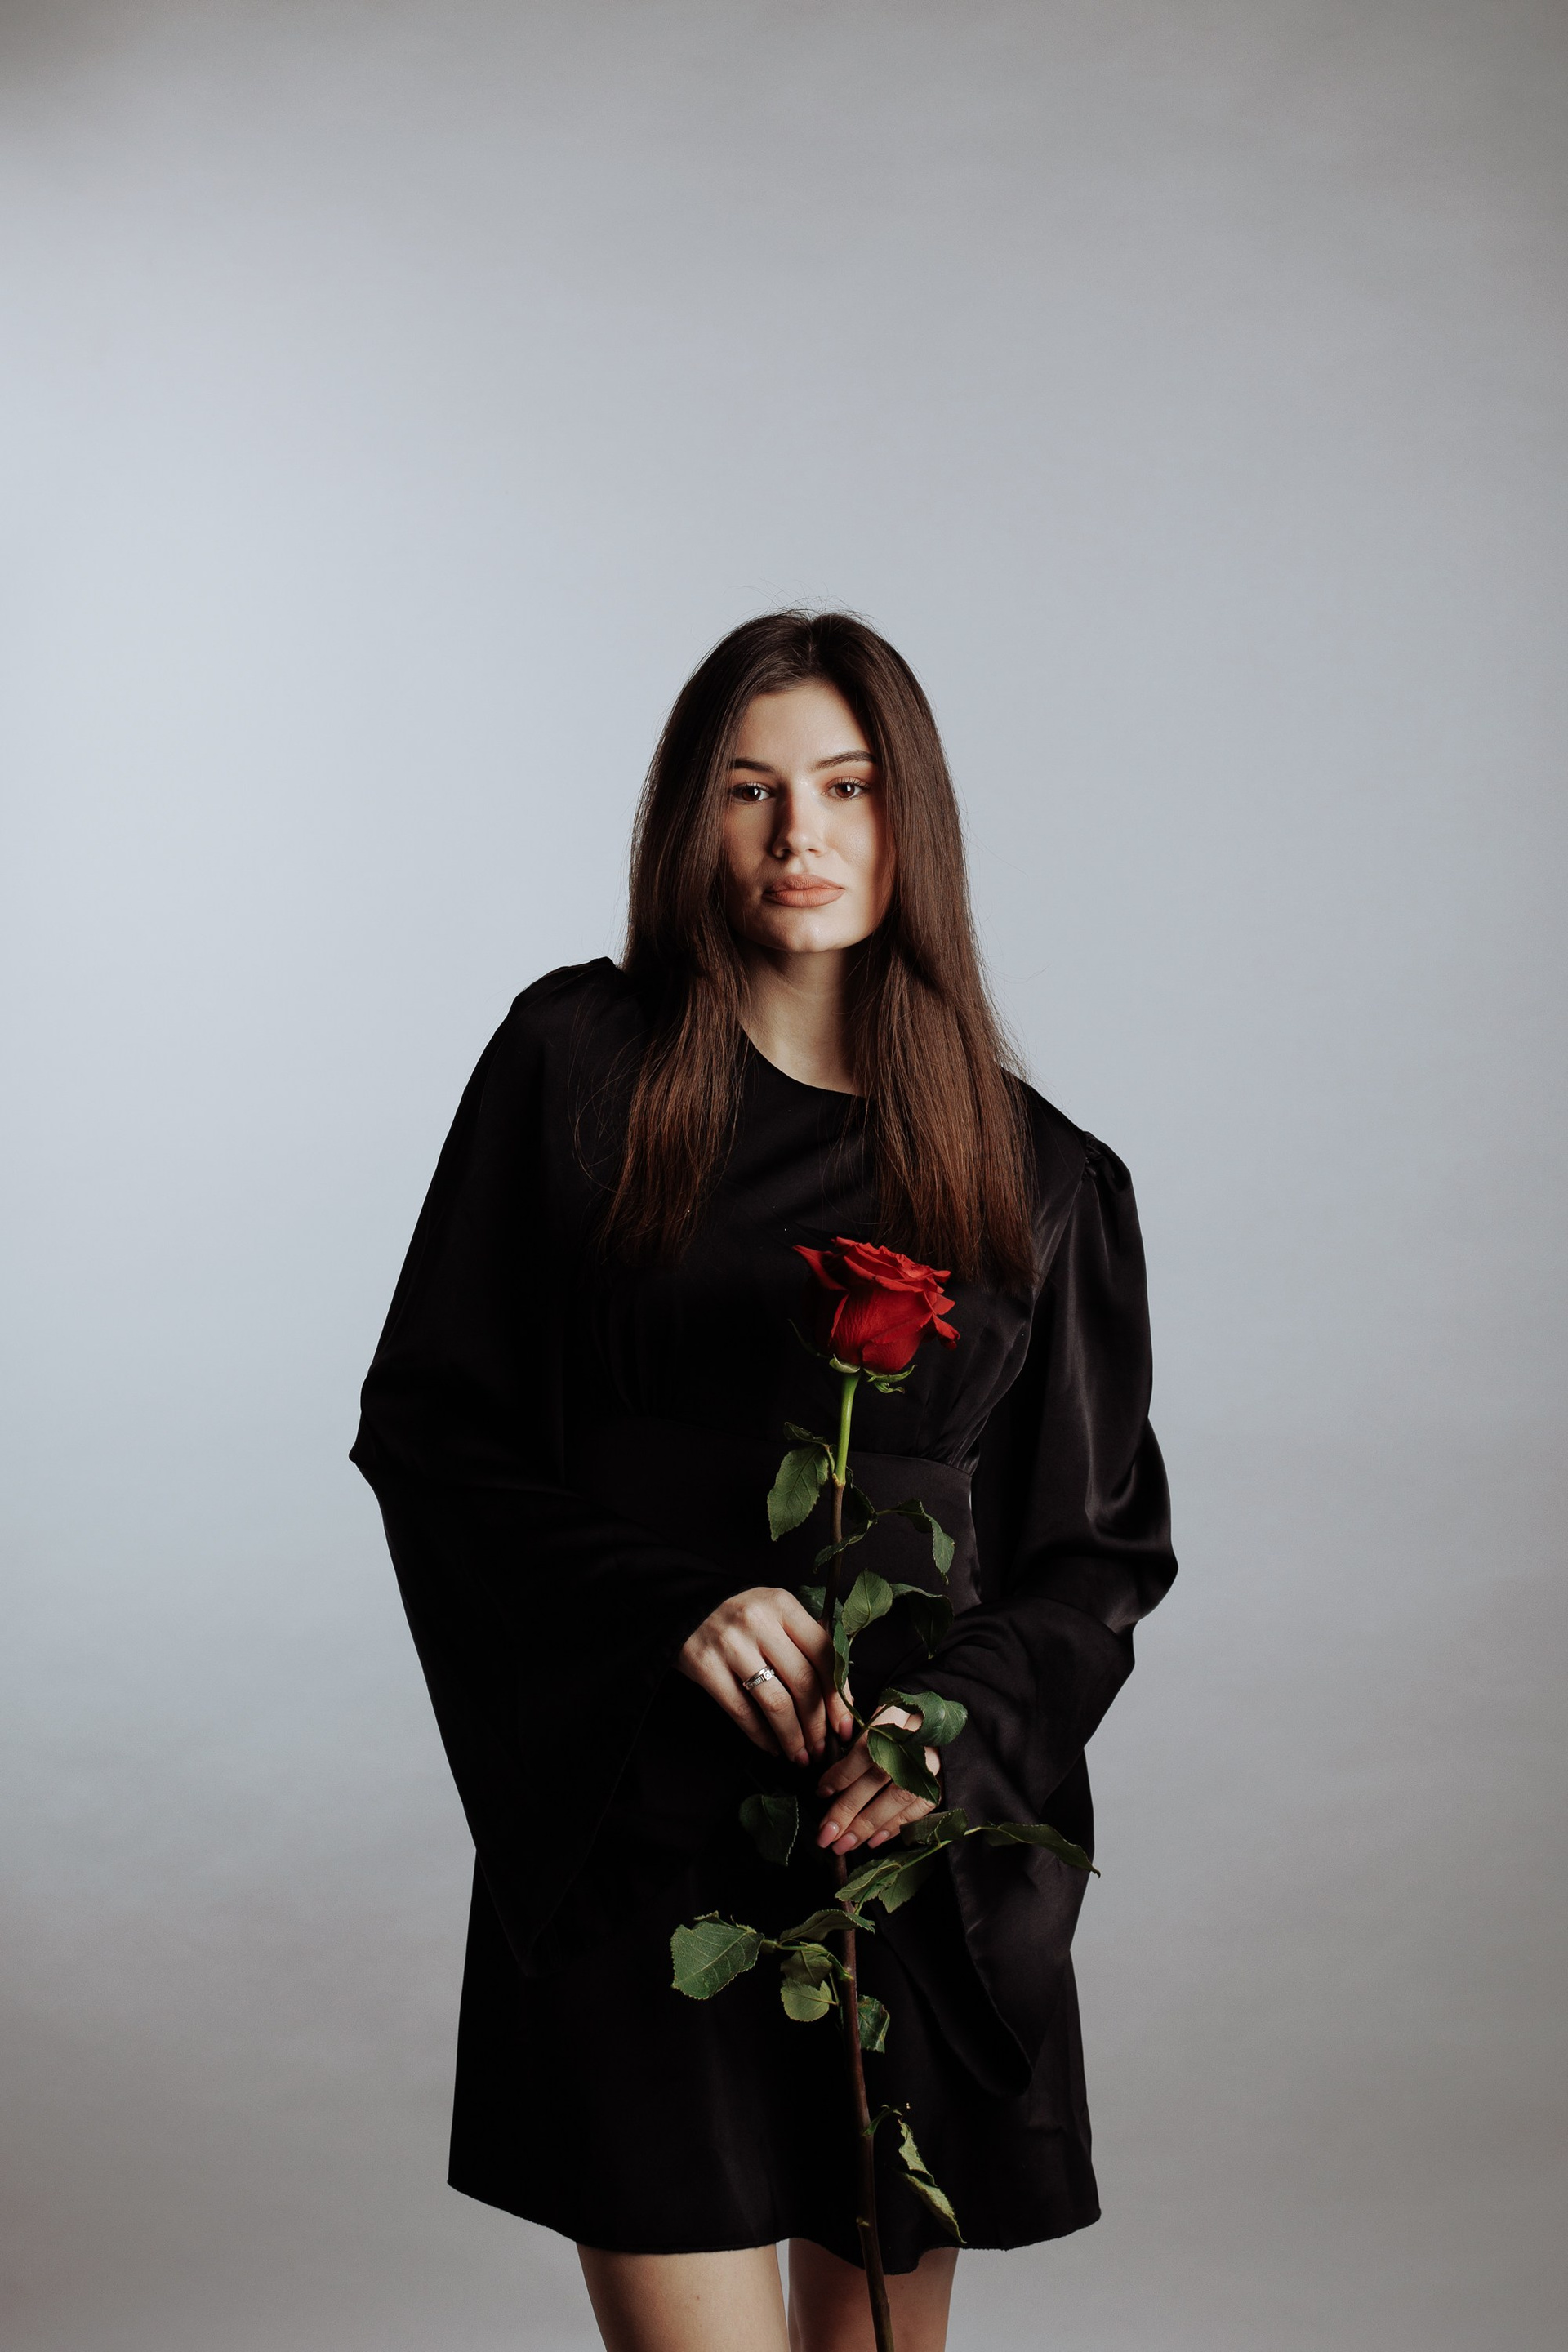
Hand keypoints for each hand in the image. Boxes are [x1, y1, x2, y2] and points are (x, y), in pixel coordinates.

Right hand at [677, 1587, 854, 1766]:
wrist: (685, 1608)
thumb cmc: (742, 1616)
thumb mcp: (776, 1613)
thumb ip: (807, 1643)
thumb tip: (841, 1696)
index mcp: (783, 1604)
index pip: (824, 1654)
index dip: (838, 1696)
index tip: (844, 1725)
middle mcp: (759, 1621)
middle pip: (802, 1682)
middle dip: (817, 1724)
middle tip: (822, 1748)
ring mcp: (730, 1644)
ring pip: (775, 1702)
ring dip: (792, 1737)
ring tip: (800, 1755)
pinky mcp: (705, 1666)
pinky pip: (741, 1711)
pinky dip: (760, 1735)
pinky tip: (771, 1746)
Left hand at [815, 1705, 940, 1854]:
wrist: (941, 1722)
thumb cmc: (900, 1721)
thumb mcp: (878, 1718)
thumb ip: (858, 1742)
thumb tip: (830, 1782)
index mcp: (896, 1716)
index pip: (866, 1748)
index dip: (842, 1773)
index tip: (821, 1792)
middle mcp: (917, 1739)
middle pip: (879, 1777)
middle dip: (849, 1809)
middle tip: (826, 1834)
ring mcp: (935, 1761)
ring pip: (899, 1797)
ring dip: (869, 1825)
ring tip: (844, 1844)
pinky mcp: (946, 1780)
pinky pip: (921, 1808)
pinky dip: (897, 1826)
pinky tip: (874, 1840)